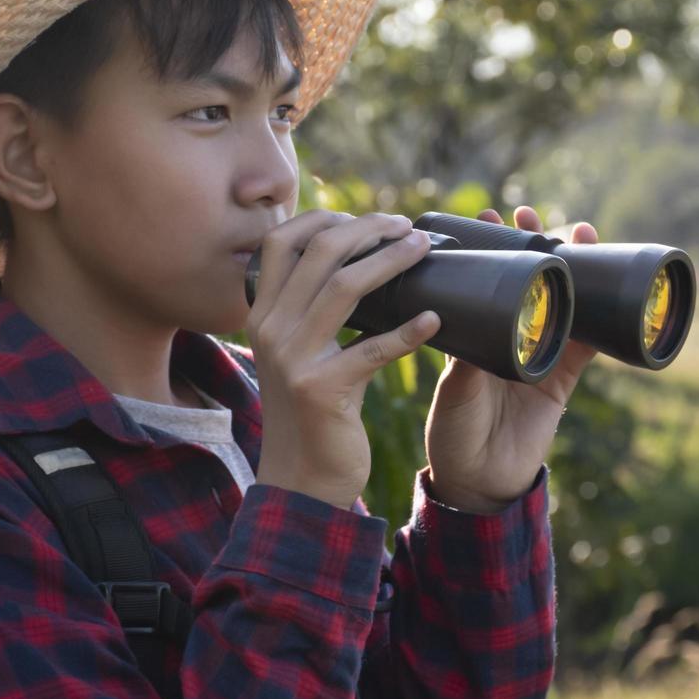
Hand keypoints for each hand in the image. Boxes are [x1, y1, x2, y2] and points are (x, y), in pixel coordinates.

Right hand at [247, 211, 439, 508]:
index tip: (367, 219)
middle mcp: (270, 329)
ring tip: (424, 249)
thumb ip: (316, 313)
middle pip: (318, 252)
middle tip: (407, 226)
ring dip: (391, 261)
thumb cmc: (313, 412)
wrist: (300, 480)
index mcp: (263, 315)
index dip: (323, 218)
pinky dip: (408, 332)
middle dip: (367, 229)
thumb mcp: (302, 354)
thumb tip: (362, 264)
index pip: (279, 241)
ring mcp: (293, 359)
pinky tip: (435, 320)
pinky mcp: (322, 390)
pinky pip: (373, 349)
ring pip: (344, 287)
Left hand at [425, 206, 599, 512]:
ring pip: (564, 302)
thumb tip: (476, 325)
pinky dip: (604, 319)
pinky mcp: (564, 376)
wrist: (481, 479)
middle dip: (535, 244)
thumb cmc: (455, 433)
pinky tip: (613, 290)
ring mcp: (540, 353)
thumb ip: (467, 362)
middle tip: (533, 212)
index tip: (492, 216)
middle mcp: (508, 335)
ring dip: (575, 269)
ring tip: (580, 231)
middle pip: (528, 281)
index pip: (485, 279)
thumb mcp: (454, 391)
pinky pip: (591, 343)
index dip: (492, 247)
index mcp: (474, 332)